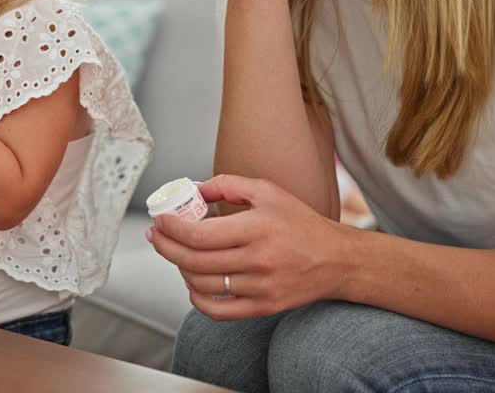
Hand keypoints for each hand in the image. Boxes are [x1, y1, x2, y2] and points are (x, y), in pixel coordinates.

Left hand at [146, 174, 354, 319]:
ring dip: (180, 268)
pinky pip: (217, 311)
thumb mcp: (267, 191)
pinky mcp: (263, 307)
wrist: (337, 260)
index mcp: (256, 228)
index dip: (171, 229)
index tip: (160, 221)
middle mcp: (258, 260)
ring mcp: (260, 288)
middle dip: (166, 247)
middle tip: (156, 236)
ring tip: (176, 254)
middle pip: (194, 260)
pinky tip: (192, 282)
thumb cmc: (301, 223)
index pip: (198, 235)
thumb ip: (227, 184)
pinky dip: (196, 299)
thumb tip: (193, 189)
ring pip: (201, 284)